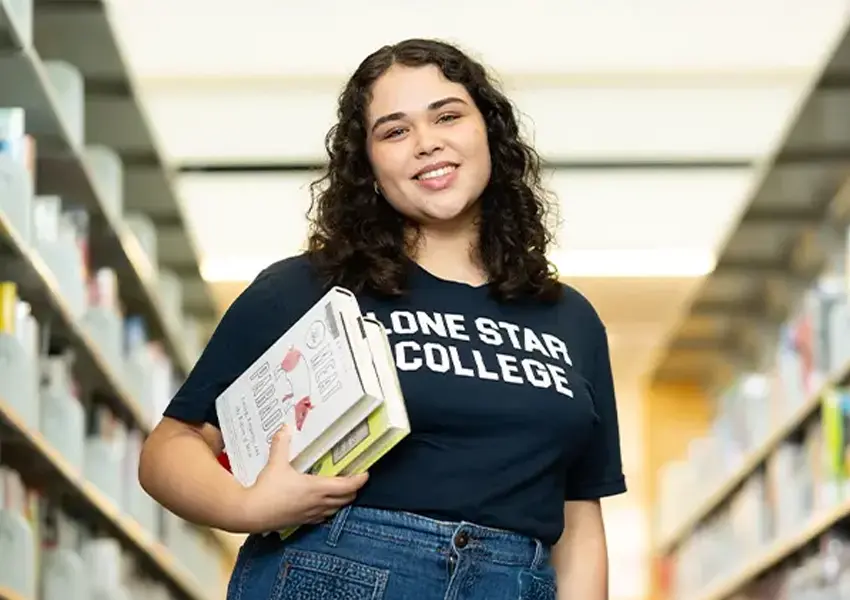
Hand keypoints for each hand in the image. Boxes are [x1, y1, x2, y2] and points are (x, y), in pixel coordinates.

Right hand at [239, 425, 368, 532]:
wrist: (251, 514)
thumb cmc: (266, 490)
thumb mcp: (275, 463)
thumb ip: (281, 444)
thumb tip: (285, 428)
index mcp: (316, 488)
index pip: (347, 486)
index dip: (359, 480)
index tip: (366, 473)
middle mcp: (318, 503)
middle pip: (346, 499)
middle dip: (354, 490)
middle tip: (355, 478)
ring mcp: (311, 515)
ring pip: (336, 509)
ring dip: (342, 500)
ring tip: (343, 490)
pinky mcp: (302, 522)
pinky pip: (323, 517)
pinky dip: (329, 510)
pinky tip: (324, 505)